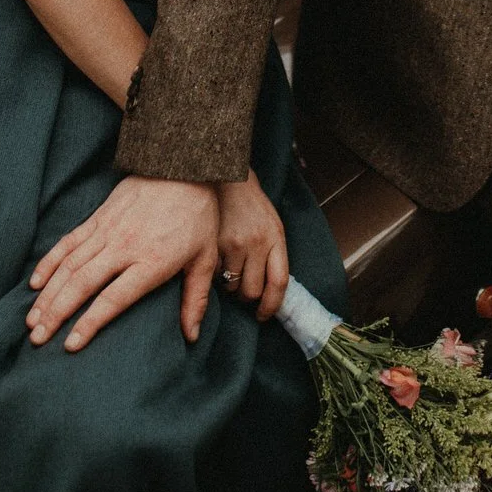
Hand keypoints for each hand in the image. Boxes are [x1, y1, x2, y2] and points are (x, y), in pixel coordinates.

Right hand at [27, 176, 218, 350]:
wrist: (184, 166)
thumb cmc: (197, 215)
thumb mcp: (205, 258)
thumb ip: (195, 299)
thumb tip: (191, 336)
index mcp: (151, 262)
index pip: (113, 299)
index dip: (89, 323)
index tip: (70, 345)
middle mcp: (123, 247)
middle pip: (81, 284)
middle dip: (56, 314)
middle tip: (37, 339)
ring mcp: (107, 230)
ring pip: (69, 265)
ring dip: (48, 294)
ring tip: (32, 320)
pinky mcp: (98, 216)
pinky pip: (68, 242)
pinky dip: (49, 262)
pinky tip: (35, 283)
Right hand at [216, 176, 289, 320]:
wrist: (226, 177)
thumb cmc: (250, 204)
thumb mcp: (271, 225)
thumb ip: (272, 253)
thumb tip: (269, 291)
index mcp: (275, 237)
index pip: (279, 283)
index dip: (271, 306)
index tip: (263, 315)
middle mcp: (256, 242)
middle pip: (252, 291)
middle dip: (246, 297)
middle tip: (242, 288)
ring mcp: (233, 243)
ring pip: (230, 286)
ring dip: (229, 285)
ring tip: (228, 268)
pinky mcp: (212, 243)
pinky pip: (213, 275)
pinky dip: (214, 274)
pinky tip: (216, 258)